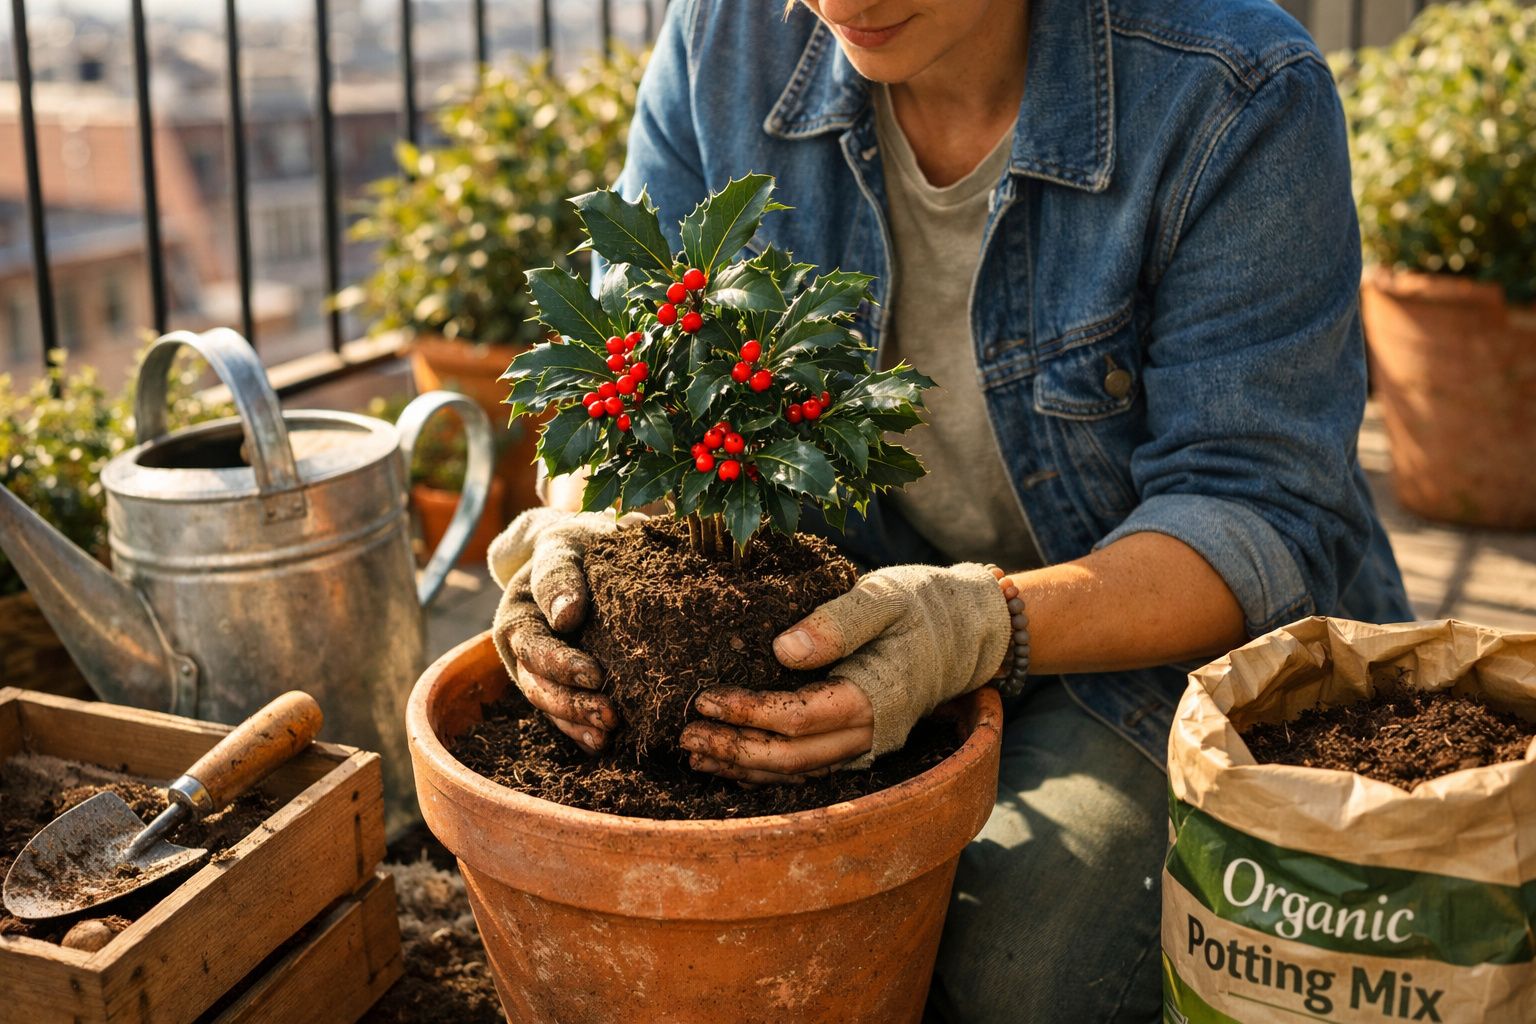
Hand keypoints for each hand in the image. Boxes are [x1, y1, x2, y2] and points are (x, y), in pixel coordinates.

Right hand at [488, 508, 642, 753]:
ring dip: (576, 719)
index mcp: (518, 610)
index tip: (595, 675)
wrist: (586, 551)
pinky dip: (579, 730)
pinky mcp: (556, 681)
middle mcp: (520, 643)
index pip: (532, 643)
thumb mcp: (566, 545)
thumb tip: (565, 616)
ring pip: (547, 700)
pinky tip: (603, 743)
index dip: (559, 662)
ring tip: (609, 730)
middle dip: (571, 701)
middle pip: (536, 681)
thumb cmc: (578, 544)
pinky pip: (561, 713)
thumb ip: (559, 573)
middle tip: (610, 712)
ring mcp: (535, 666)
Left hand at [682, 563, 1010, 779]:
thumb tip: (783, 649)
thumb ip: (837, 621)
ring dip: (744, 766)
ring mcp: (866, 743)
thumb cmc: (927, 604)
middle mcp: (869, 732)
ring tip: (696, 753)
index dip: (745, 712)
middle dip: (733, 749)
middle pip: (790, 757)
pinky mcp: (860, 739)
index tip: (704, 696)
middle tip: (686, 735)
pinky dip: (768, 768)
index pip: (795, 718)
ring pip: (796, 770)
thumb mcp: (886, 596)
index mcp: (873, 697)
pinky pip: (808, 767)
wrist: (972, 627)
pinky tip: (734, 762)